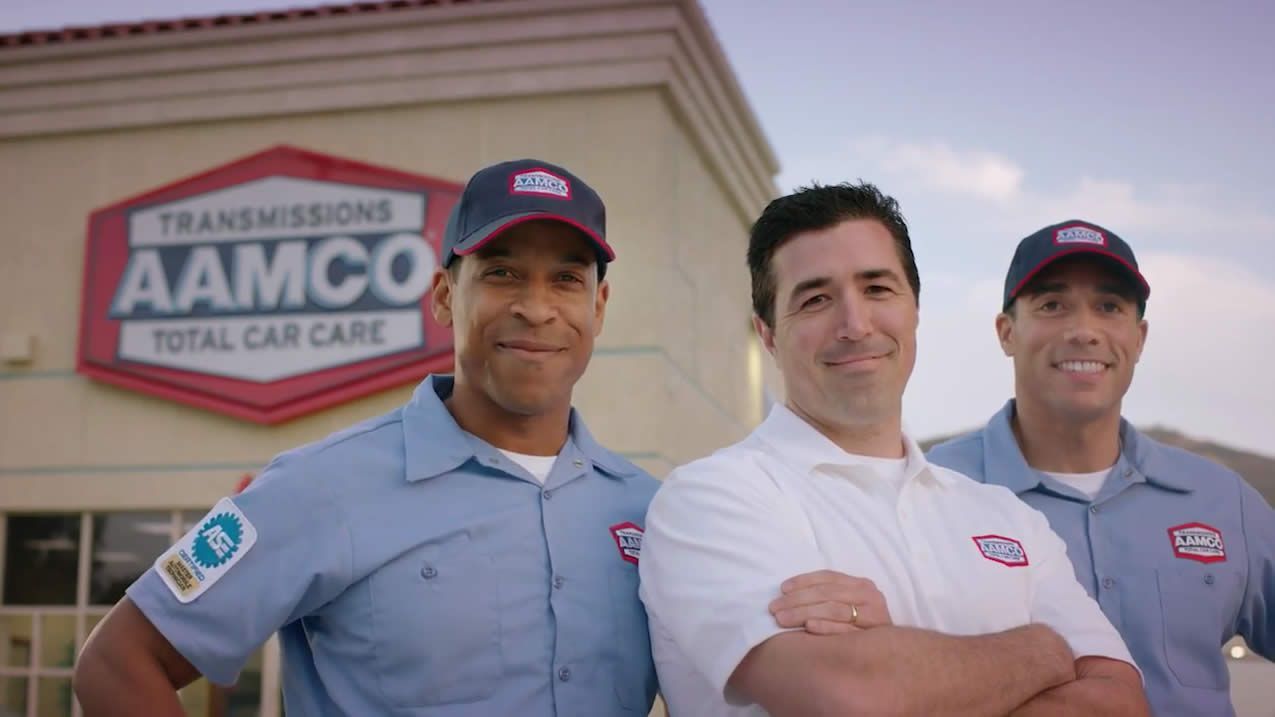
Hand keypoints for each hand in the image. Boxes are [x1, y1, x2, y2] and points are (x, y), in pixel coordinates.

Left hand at [769, 570, 892, 634]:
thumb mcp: (847, 606)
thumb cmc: (862, 629)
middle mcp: (870, 596)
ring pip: (834, 609)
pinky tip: (809, 627)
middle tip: (774, 609)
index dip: (803, 581)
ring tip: (783, 619)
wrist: (894, 655)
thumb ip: (827, 598)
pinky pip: (846, 630)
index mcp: (861, 585)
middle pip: (827, 593)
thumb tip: (787, 596)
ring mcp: (874, 616)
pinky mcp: (875, 636)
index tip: (781, 589)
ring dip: (805, 613)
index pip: (828, 577)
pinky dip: (826, 627)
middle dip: (797, 600)